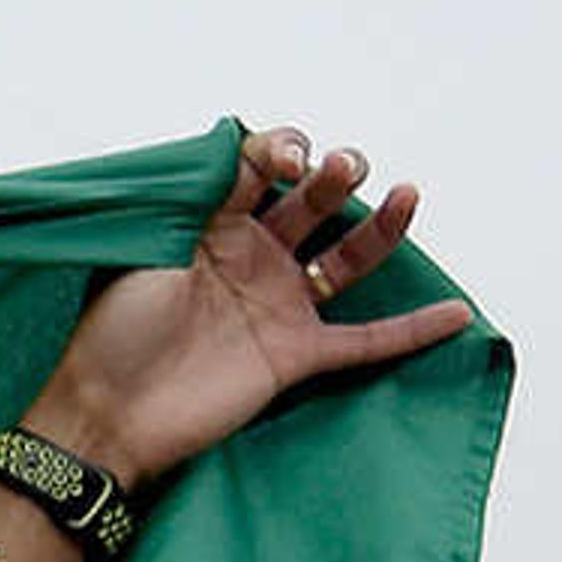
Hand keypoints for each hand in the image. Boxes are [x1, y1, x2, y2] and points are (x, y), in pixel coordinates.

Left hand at [24, 126, 476, 486]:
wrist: (104, 418)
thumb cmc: (110, 334)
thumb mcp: (147, 250)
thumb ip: (196, 200)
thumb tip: (235, 143)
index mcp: (210, 227)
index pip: (261, 171)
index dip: (281, 151)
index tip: (285, 161)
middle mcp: (251, 260)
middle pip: (313, 203)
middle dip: (334, 175)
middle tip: (341, 167)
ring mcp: (277, 307)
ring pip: (348, 260)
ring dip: (384, 227)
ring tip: (407, 193)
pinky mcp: (293, 356)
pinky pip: (365, 342)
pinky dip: (412, 330)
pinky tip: (457, 313)